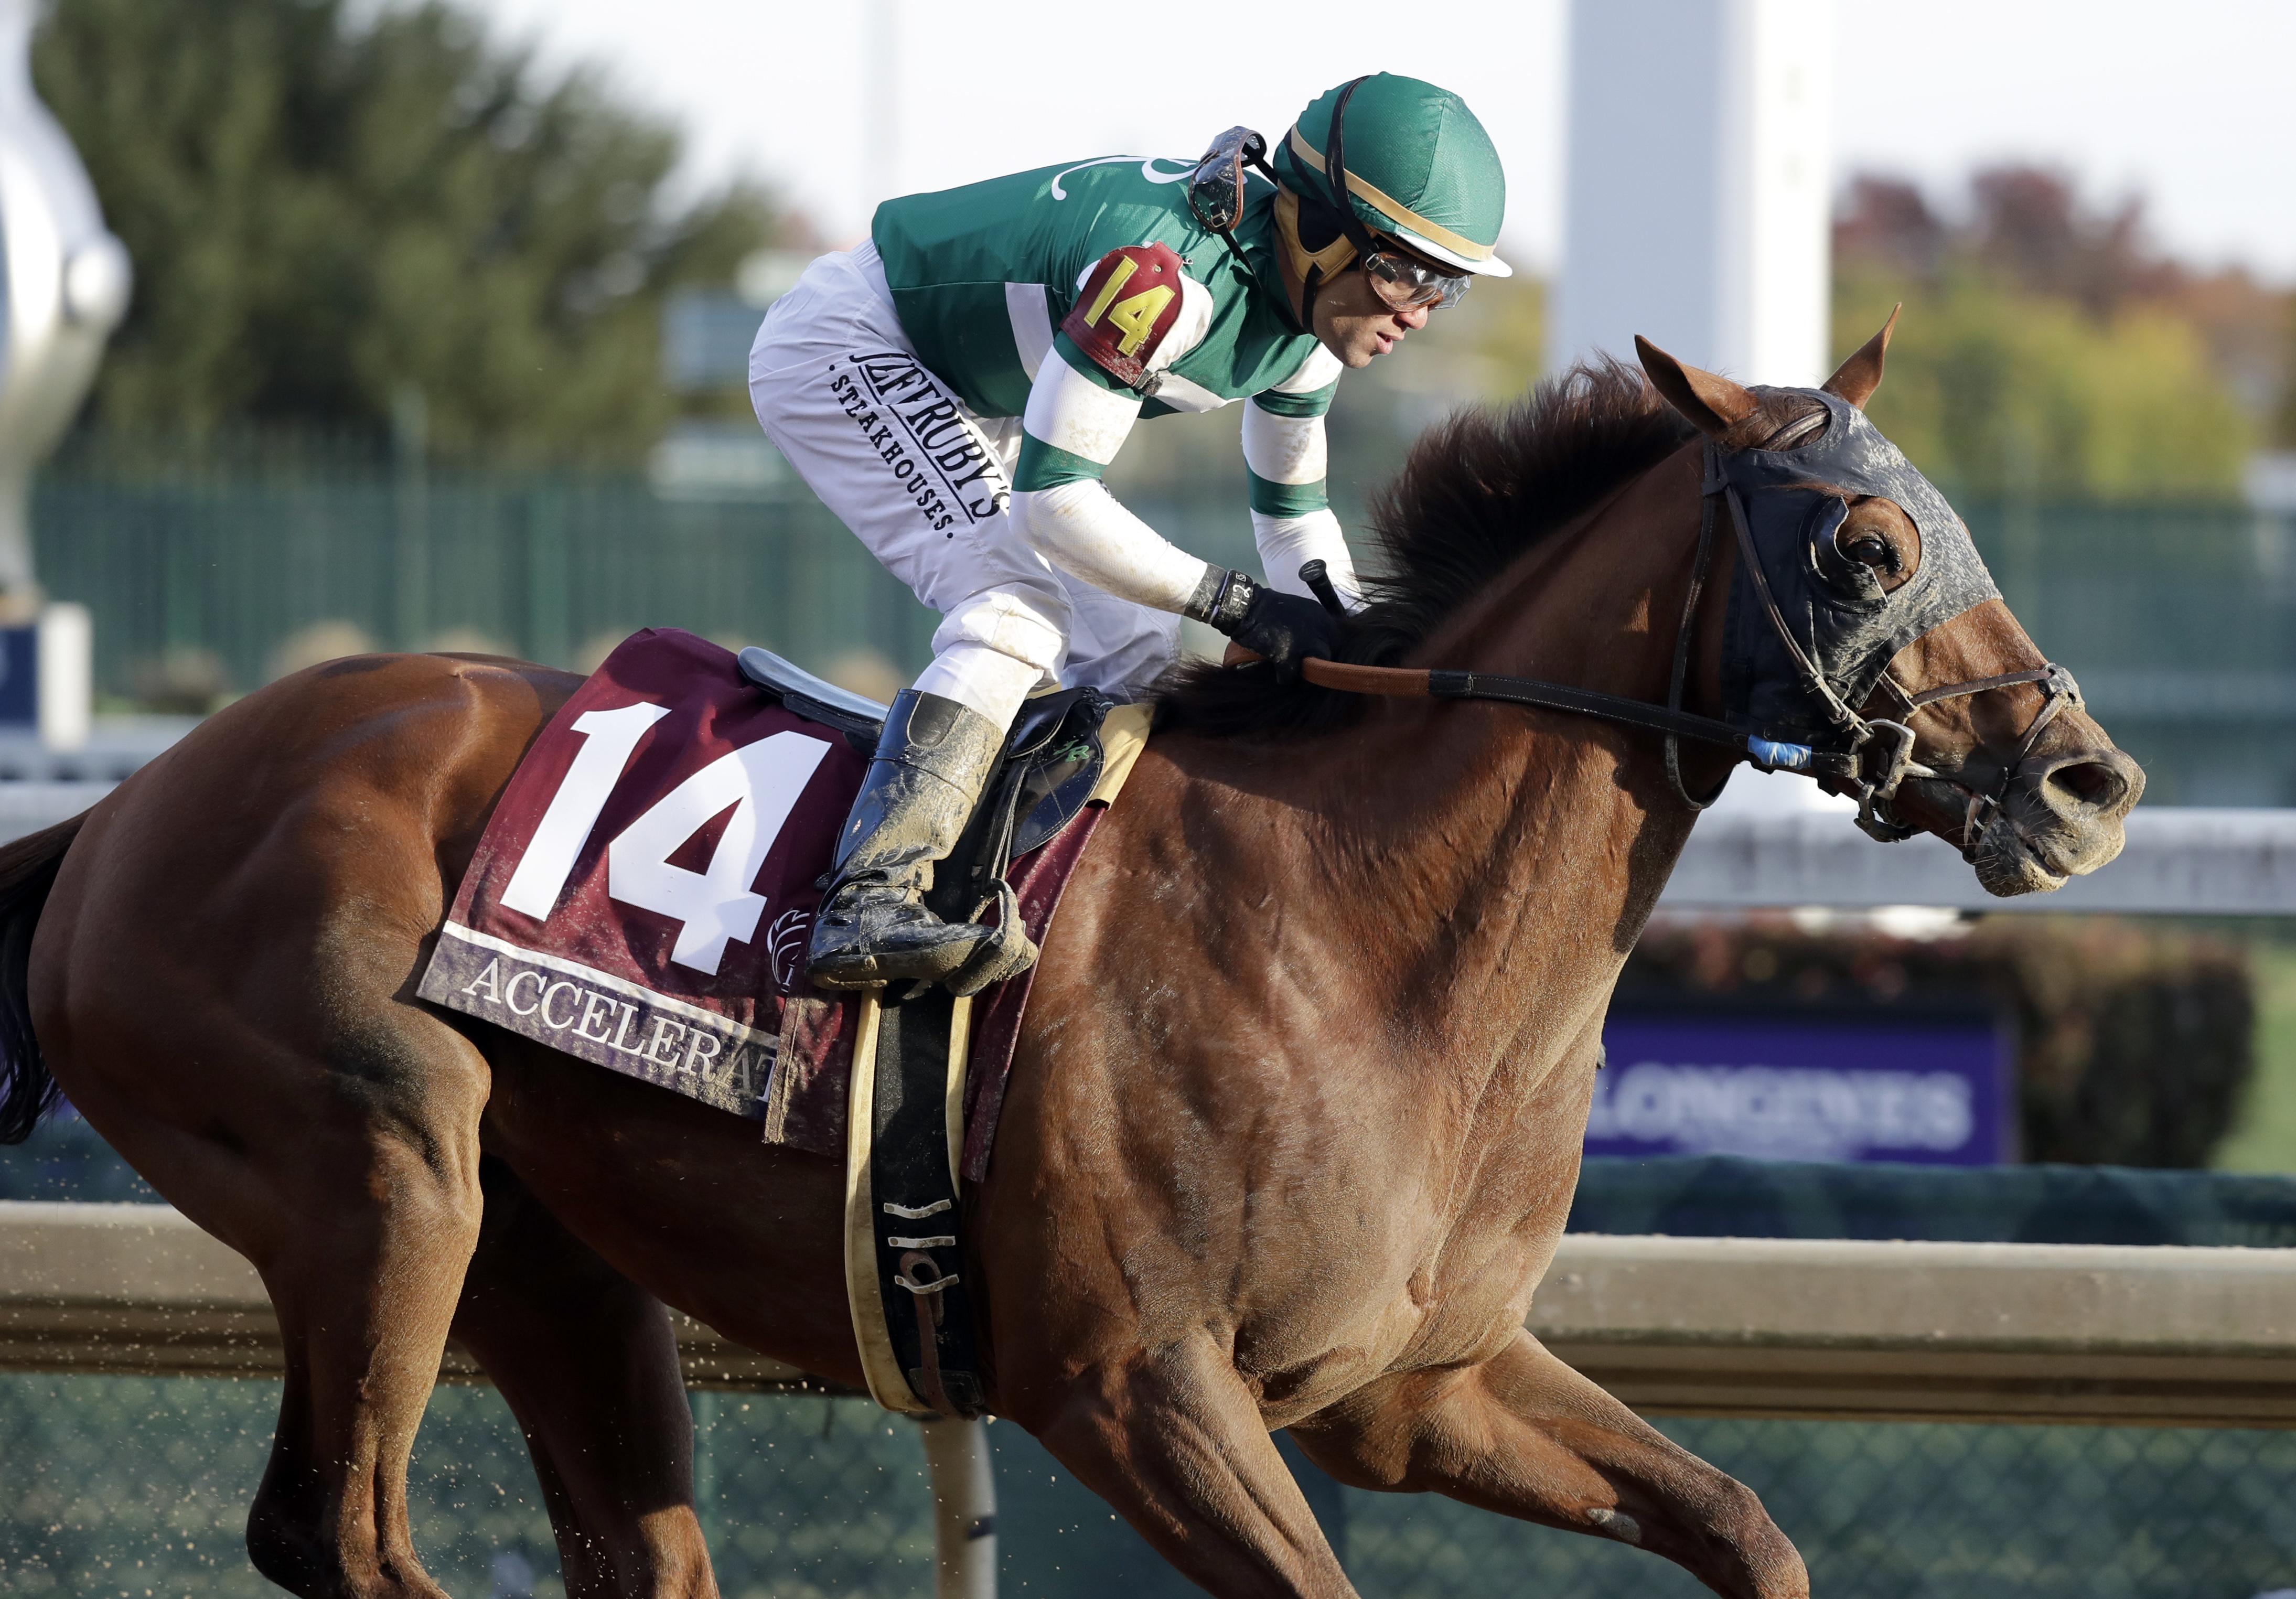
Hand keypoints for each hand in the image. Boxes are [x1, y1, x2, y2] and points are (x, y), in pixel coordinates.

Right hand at [1202, 571, 1338, 680]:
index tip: (1315, 657)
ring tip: (1295, 677)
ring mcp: (1304, 640)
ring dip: (1305, 674)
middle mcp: (1317, 626)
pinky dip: (1285, 678)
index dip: (1324, 651)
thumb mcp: (1298, 612)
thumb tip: (1315, 649)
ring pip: (1315, 666)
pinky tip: (1279, 676)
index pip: (1334, 639)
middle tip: (1306, 670)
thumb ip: (1310, 627)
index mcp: (1320, 615)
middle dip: (1318, 664)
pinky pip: (1291, 674)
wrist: (1245, 606)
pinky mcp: (1287, 653)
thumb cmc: (1269, 610)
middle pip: (1328, 654)